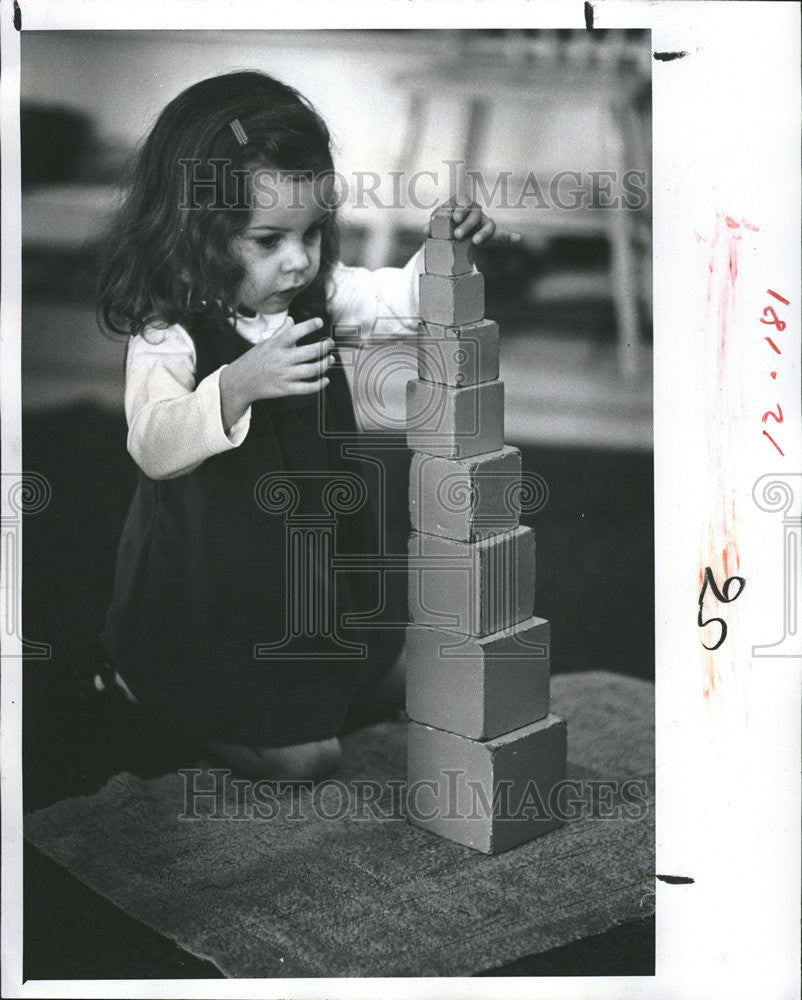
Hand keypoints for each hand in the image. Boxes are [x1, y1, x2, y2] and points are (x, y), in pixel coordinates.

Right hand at [219, 317, 333, 427]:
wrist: (240, 382)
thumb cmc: (254, 360)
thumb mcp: (265, 343)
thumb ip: (281, 332)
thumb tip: (292, 320)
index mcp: (276, 345)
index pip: (294, 332)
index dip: (309, 326)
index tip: (319, 322)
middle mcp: (281, 359)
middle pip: (309, 352)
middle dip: (324, 347)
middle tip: (330, 343)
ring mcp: (284, 375)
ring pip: (312, 370)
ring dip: (325, 364)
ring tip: (331, 359)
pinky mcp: (286, 389)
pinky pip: (307, 388)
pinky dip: (319, 384)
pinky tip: (325, 379)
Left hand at [423, 196, 515, 244]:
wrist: (450, 237)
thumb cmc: (443, 227)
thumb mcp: (436, 225)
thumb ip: (432, 226)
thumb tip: (425, 230)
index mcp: (461, 203)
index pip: (463, 203)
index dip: (460, 210)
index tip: (454, 219)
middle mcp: (475, 210)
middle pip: (474, 214)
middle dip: (467, 225)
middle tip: (457, 236)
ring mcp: (484, 221)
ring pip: (488, 224)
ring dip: (482, 233)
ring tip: (475, 243)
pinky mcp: (491, 233)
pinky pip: (502, 234)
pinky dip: (510, 236)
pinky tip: (518, 239)